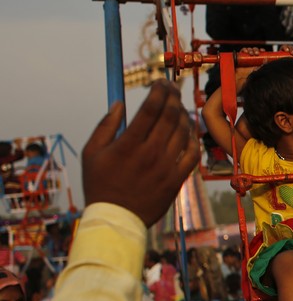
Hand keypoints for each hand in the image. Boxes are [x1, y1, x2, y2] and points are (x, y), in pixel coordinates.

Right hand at [83, 81, 197, 226]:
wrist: (116, 219)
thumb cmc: (100, 184)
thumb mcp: (91, 153)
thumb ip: (105, 125)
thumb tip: (119, 103)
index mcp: (129, 143)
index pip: (151, 107)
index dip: (159, 90)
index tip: (159, 82)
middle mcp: (150, 152)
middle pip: (171, 115)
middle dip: (174, 96)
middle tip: (172, 88)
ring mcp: (167, 166)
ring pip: (184, 132)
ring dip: (184, 115)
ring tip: (178, 108)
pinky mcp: (177, 180)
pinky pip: (193, 154)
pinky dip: (193, 140)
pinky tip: (188, 133)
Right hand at [236, 47, 263, 88]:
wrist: (239, 81)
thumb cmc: (248, 78)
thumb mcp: (257, 72)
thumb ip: (261, 67)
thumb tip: (266, 60)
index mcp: (257, 62)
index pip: (260, 54)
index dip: (261, 51)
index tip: (263, 51)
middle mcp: (251, 59)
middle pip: (254, 51)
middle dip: (256, 50)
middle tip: (256, 53)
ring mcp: (245, 58)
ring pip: (249, 50)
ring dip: (251, 50)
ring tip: (251, 53)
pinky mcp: (240, 58)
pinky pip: (242, 51)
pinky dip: (244, 50)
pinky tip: (246, 51)